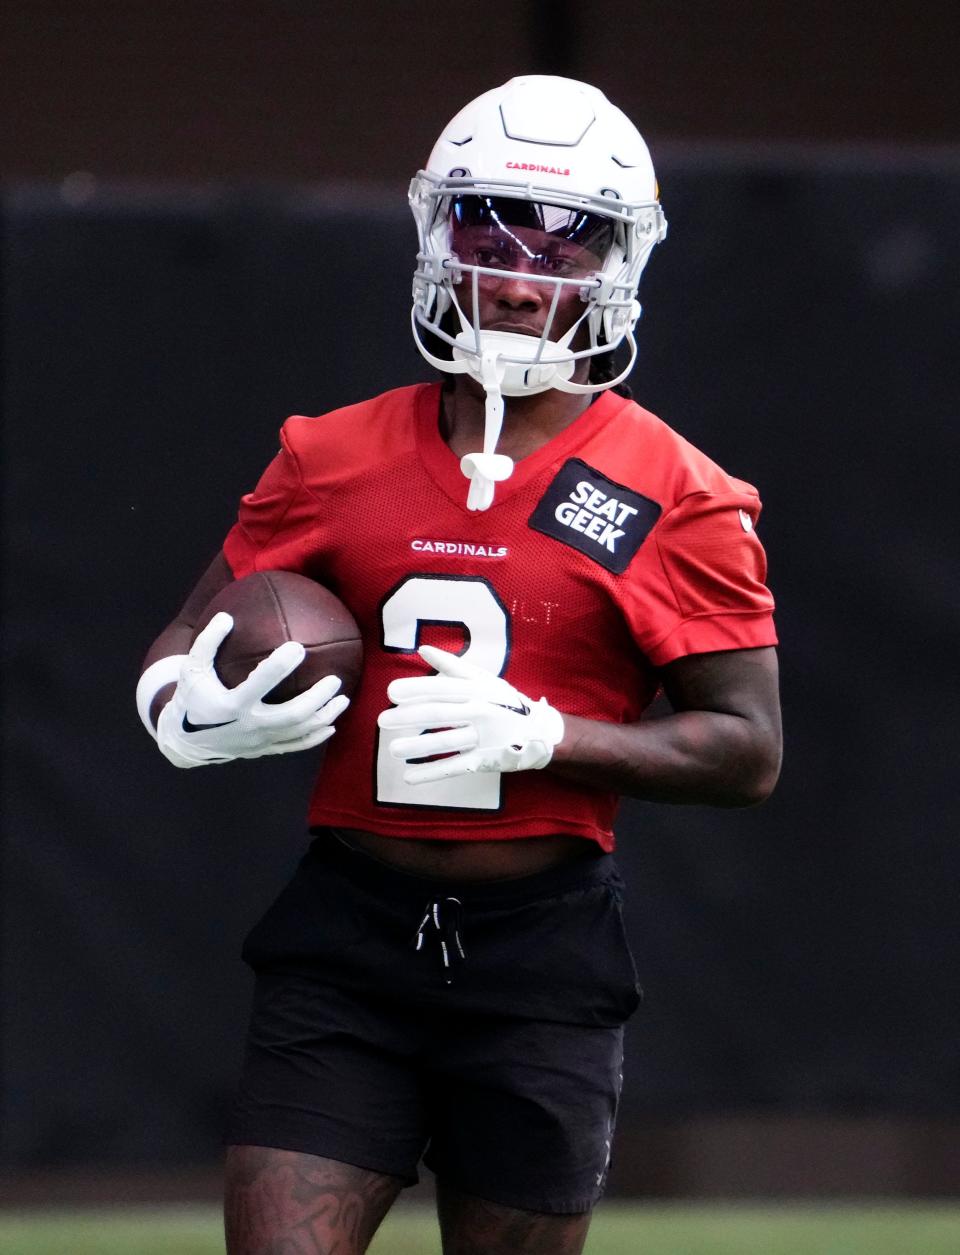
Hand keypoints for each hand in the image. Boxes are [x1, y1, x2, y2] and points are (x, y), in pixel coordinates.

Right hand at [156, 612, 349, 767]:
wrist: (186, 741)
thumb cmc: (192, 698)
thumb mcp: (192, 669)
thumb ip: (207, 643)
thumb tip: (225, 616)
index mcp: (231, 704)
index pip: (260, 683)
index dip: (279, 666)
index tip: (298, 647)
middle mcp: (248, 725)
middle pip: (292, 714)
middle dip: (316, 698)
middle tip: (335, 679)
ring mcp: (259, 741)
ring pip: (299, 731)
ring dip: (324, 716)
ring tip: (343, 700)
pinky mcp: (264, 750)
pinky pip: (295, 746)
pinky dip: (315, 737)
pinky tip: (331, 726)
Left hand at [378, 645, 563, 783]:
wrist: (541, 732)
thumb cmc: (505, 702)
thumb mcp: (484, 679)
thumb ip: (452, 666)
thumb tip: (423, 649)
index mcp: (478, 690)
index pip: (442, 688)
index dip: (416, 689)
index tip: (391, 693)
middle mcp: (481, 711)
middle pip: (440, 713)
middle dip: (410, 717)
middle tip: (382, 720)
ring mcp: (483, 737)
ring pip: (446, 742)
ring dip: (418, 746)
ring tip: (392, 749)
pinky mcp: (485, 760)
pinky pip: (455, 767)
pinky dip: (432, 773)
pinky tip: (410, 777)